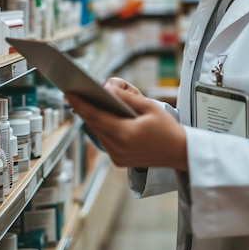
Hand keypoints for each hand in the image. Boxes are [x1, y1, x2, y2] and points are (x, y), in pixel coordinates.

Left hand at [66, 79, 187, 170]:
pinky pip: (105, 141)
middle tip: (75, 94)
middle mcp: (117, 148)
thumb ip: (126, 97)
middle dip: (84, 109)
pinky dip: (101, 128)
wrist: (180, 153)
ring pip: (98, 133)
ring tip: (84, 103)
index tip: (68, 93)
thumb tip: (107, 89)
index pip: (95, 116)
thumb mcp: (149, 106)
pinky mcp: (119, 160)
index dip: (80, 104)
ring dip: (92, 118)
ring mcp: (117, 157)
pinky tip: (100, 117)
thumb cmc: (167, 129)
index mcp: (124, 134)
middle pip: (94, 124)